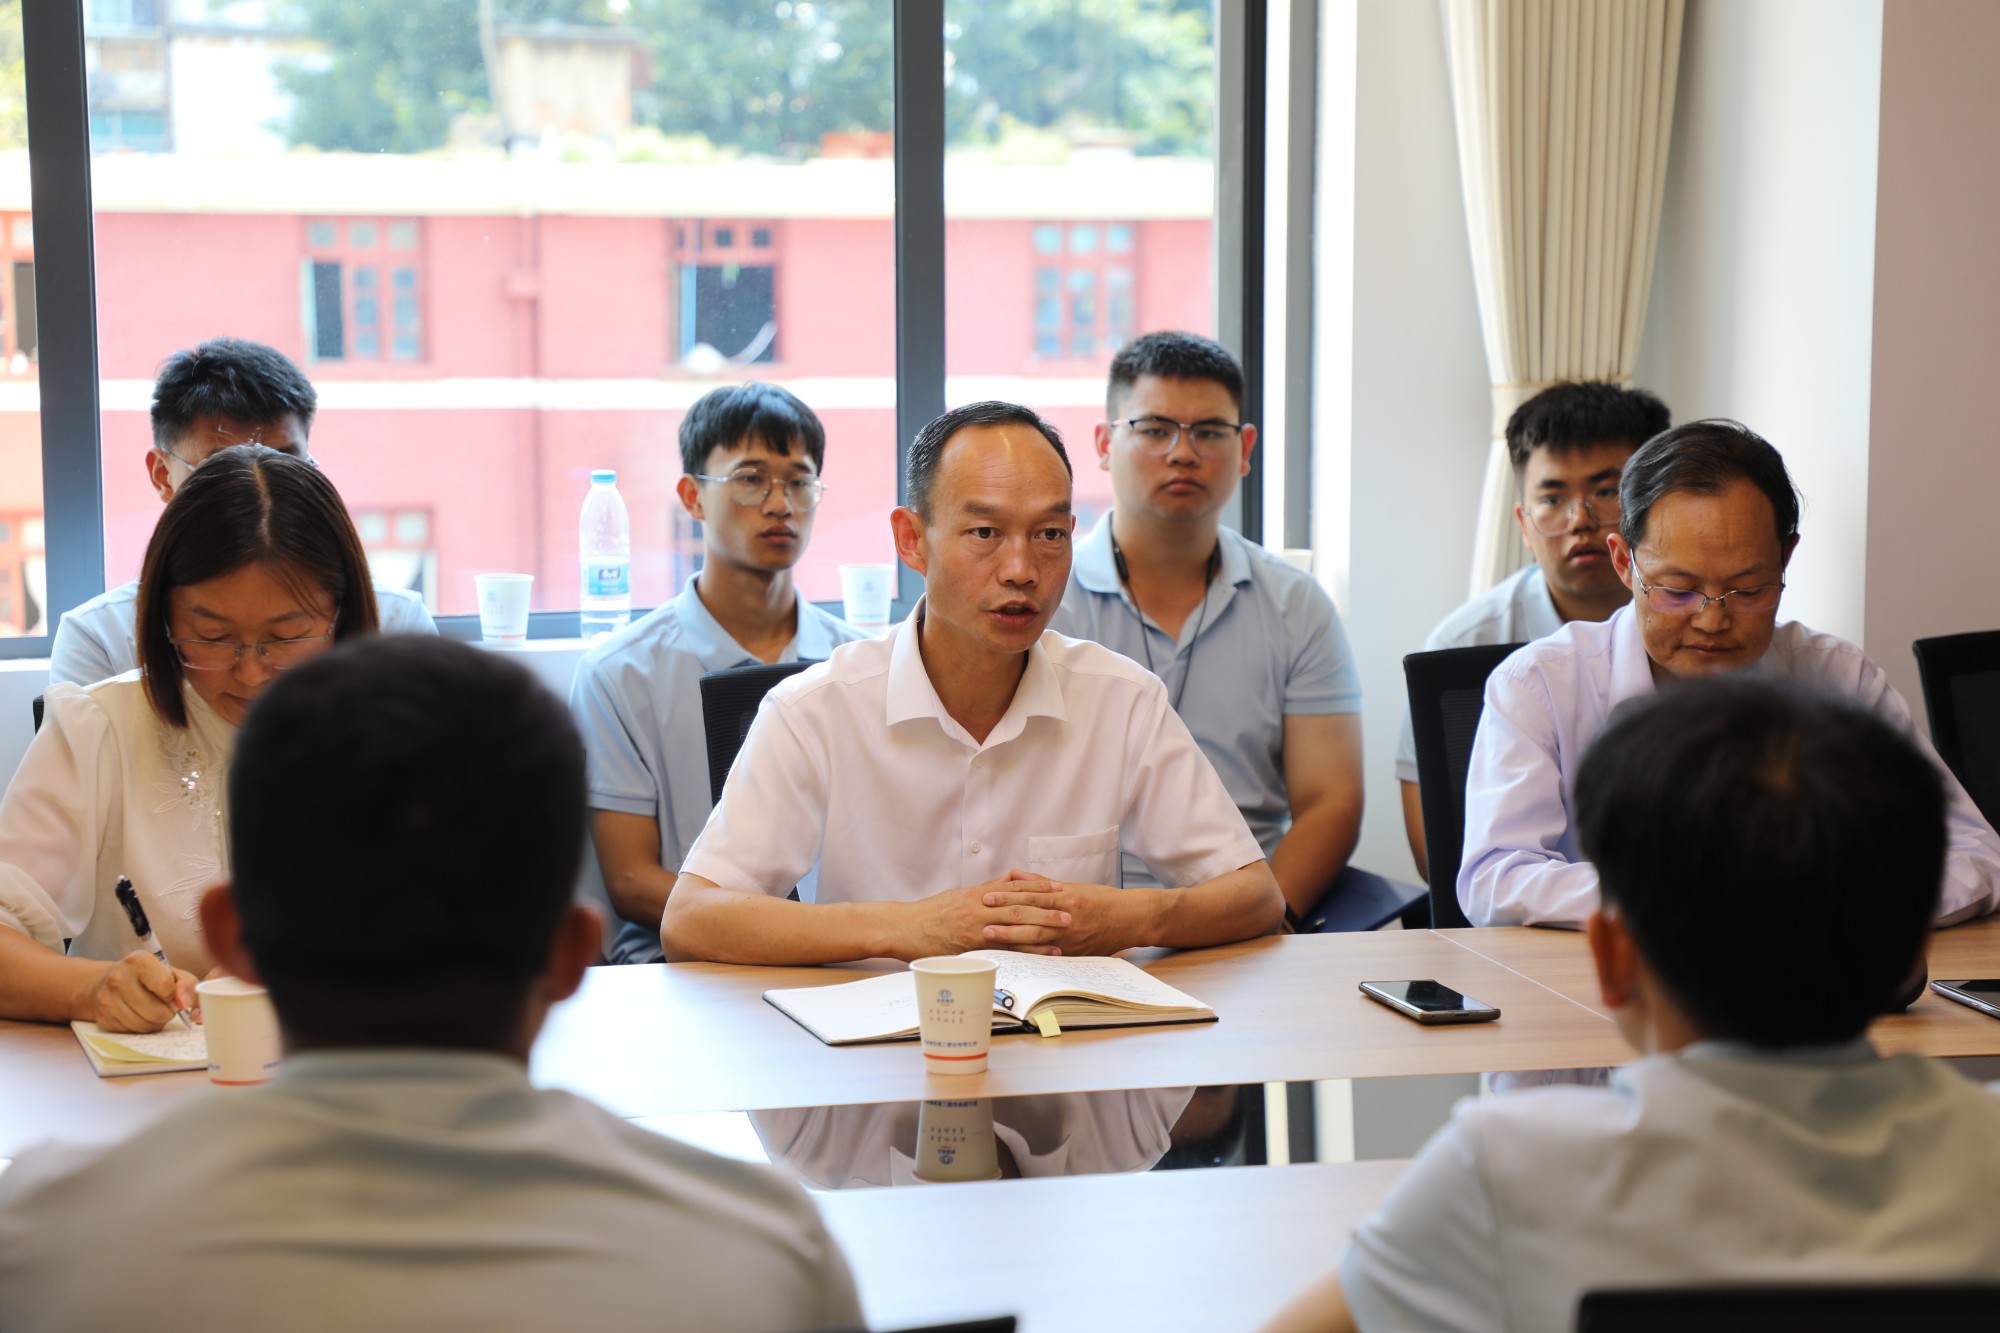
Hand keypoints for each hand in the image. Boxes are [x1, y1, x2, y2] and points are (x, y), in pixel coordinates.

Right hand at [82, 951, 197, 1032]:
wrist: (108, 981)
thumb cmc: (147, 977)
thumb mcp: (171, 973)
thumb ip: (188, 985)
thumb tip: (184, 1004)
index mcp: (138, 961)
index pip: (165, 986)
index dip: (173, 995)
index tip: (170, 993)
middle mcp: (118, 979)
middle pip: (156, 1011)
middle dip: (167, 1013)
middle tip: (164, 1006)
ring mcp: (107, 1000)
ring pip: (144, 1026)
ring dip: (155, 1023)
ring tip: (153, 1010)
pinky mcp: (102, 1018)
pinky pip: (132, 1032)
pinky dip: (141, 1027)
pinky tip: (139, 1015)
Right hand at [898, 874, 1072, 959]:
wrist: (905, 928)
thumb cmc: (931, 912)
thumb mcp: (960, 894)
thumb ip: (987, 888)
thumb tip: (1010, 878)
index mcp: (977, 895)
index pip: (1013, 888)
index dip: (1037, 888)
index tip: (1058, 888)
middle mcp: (979, 910)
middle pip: (1019, 908)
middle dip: (1046, 910)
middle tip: (1069, 912)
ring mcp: (976, 930)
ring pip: (1014, 929)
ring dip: (1040, 932)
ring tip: (1062, 934)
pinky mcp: (971, 948)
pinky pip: (1002, 950)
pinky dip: (1022, 952)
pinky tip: (1039, 955)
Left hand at [981, 869, 1158, 955]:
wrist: (1131, 918)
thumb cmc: (1102, 900)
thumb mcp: (1073, 887)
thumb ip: (1041, 882)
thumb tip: (1014, 874)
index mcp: (1065, 897)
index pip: (1030, 895)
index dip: (1007, 896)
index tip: (986, 896)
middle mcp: (1066, 916)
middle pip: (1029, 917)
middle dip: (1003, 918)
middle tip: (980, 918)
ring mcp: (1070, 937)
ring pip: (1035, 937)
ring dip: (1011, 937)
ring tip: (990, 936)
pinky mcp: (1074, 953)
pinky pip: (1048, 954)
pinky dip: (1029, 955)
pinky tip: (1014, 957)